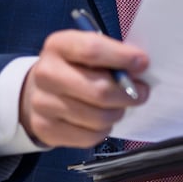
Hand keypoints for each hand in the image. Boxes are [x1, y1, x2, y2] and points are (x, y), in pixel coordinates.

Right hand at [19, 29, 150, 147]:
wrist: (39, 91)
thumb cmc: (74, 68)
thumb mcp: (88, 51)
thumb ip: (112, 56)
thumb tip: (139, 70)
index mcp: (58, 45)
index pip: (92, 50)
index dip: (122, 58)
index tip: (143, 63)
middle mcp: (46, 73)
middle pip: (99, 90)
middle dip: (128, 94)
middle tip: (141, 93)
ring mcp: (42, 103)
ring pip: (98, 117)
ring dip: (117, 113)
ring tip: (118, 106)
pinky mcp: (46, 129)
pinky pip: (89, 136)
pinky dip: (103, 130)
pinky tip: (100, 121)